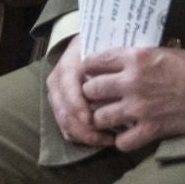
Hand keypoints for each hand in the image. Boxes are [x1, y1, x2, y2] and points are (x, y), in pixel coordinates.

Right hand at [46, 33, 114, 147]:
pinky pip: (65, 126)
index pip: (68, 85)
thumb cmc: (106, 46)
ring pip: (64, 120)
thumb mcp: (111, 47)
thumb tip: (127, 86)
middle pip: (64, 108)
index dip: (77, 104)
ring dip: (84, 134)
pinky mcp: (60, 106)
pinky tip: (99, 139)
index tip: (91, 119)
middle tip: (105, 137)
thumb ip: (115, 64)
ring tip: (107, 140)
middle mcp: (59, 78)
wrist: (91, 44)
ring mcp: (57, 93)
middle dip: (82, 127)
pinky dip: (81, 136)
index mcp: (70, 62)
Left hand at [80, 46, 184, 152]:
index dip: (89, 69)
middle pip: (90, 91)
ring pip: (100, 118)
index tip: (92, 74)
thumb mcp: (160, 51)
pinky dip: (123, 141)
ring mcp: (139, 107)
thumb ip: (136, 59)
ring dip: (104, 119)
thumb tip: (117, 64)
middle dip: (92, 96)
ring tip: (111, 119)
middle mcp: (131, 82)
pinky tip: (129, 135)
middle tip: (99, 99)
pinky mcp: (150, 128)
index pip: (93, 62)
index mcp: (134, 58)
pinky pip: (122, 142)